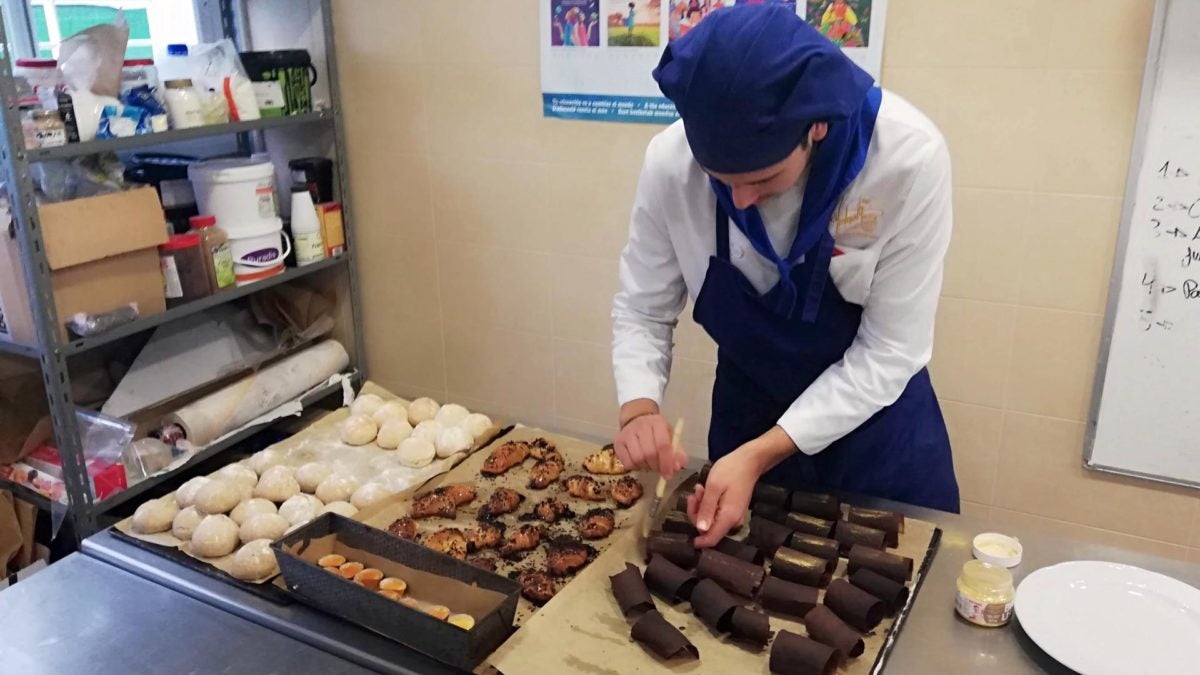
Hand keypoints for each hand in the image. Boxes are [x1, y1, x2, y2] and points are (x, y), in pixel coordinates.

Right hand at [613, 400, 686, 477]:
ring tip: (649, 464)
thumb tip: (677, 468)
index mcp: (657, 423)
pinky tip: (639, 462)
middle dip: (656, 466)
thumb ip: (678, 453)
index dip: (666, 463)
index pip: (663, 445)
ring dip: (646, 467)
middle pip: (649, 453)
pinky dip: (635, 467)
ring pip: (637, 459)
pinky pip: (627, 462)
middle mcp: (641, 426)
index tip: (669, 475)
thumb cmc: (656, 431)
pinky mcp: (617, 442)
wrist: (636, 418)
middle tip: (659, 469)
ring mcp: (627, 433)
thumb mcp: (670, 437)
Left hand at [687, 426, 795, 547]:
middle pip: (708, 528)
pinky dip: (708, 503)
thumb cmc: (731, 470)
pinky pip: (716, 513)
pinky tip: (706, 490)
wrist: (749, 461)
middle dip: (696, 513)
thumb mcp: (714, 487)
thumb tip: (701, 529)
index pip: (712, 539)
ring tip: (700, 488)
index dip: (698, 540)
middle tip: (694, 494)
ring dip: (701, 506)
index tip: (686, 535)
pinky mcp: (732, 510)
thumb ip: (706, 509)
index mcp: (728, 517)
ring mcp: (733, 516)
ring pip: (710, 520)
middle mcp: (732, 521)